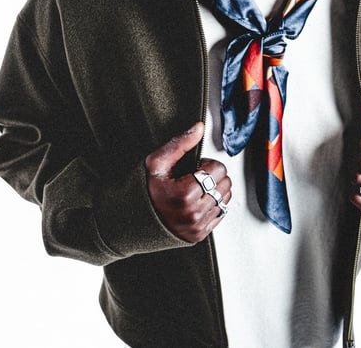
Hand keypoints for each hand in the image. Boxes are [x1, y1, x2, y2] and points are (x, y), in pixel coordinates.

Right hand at [145, 122, 231, 242]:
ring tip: (196, 189)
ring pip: (226, 198)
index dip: (206, 165)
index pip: (219, 169)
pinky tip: (197, 201)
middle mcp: (194, 213)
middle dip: (212, 176)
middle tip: (194, 178)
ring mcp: (199, 226)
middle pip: (225, 183)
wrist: (134, 220)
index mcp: (185, 195)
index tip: (192, 169)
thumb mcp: (157, 163)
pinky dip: (213, 204)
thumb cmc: (144, 190)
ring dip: (215, 190)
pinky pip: (222, 212)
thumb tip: (199, 128)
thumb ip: (180, 143)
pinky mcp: (201, 233)